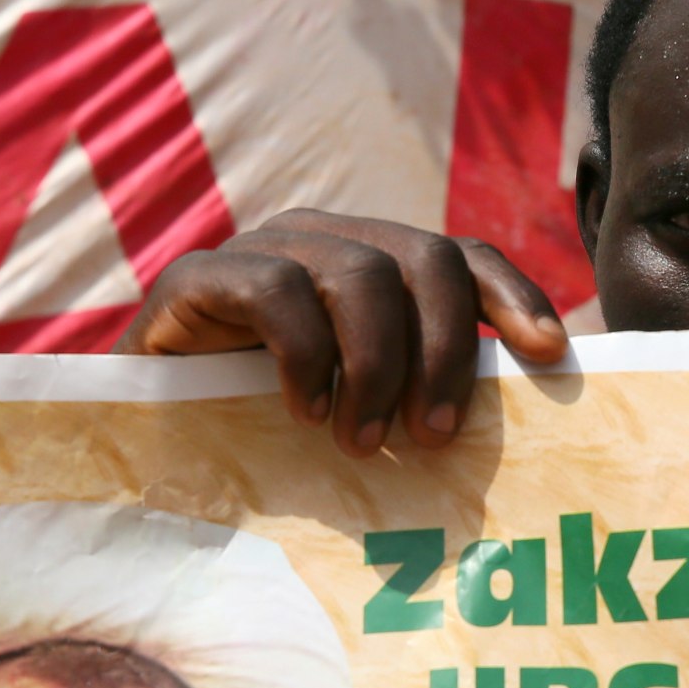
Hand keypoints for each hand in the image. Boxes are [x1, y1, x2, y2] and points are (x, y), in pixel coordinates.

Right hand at [114, 210, 568, 455]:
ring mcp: (263, 250)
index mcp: (375, 265)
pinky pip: (273, 288)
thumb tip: (523, 446)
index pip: (463, 259)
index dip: (512, 298)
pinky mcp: (198, 277)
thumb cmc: (263, 438)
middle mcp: (326, 241)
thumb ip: (418, 406)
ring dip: (376, 365)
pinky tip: (305, 412)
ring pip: (359, 272)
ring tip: (363, 443)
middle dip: (443, 350)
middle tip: (433, 435)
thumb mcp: (357, 416)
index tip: (549, 356)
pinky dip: (305, 354)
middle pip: (424, 258)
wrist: (140, 440)